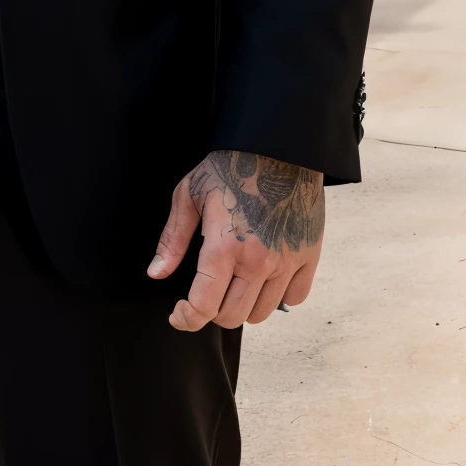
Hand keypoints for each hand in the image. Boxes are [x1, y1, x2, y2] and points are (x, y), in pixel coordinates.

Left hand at [148, 148, 324, 330]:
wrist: (277, 147)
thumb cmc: (228, 167)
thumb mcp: (189, 195)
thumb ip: (172, 239)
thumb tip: (156, 273)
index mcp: (224, 247)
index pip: (204, 306)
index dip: (186, 318)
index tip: (179, 315)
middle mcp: (257, 262)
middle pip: (231, 317)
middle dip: (212, 311)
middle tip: (207, 291)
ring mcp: (286, 262)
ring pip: (261, 313)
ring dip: (243, 305)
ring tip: (234, 281)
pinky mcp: (308, 257)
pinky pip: (294, 298)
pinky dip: (277, 295)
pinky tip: (265, 275)